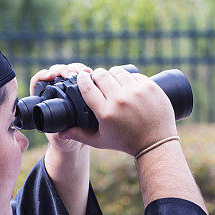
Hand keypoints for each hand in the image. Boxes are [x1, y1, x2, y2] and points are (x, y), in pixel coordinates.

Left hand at [30, 63, 92, 152]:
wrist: (80, 142)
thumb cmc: (66, 140)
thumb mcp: (61, 139)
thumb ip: (58, 137)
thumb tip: (59, 134)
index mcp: (44, 101)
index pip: (38, 81)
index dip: (43, 75)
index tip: (50, 76)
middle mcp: (55, 91)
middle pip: (56, 72)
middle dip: (63, 70)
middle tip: (71, 75)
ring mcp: (68, 88)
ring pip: (69, 70)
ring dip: (76, 68)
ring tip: (84, 73)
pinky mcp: (81, 87)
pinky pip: (82, 74)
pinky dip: (86, 72)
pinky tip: (91, 74)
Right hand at [61, 66, 177, 155]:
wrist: (155, 143)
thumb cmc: (126, 143)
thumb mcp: (100, 141)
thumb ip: (79, 135)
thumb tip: (59, 133)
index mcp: (105, 113)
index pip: (87, 87)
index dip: (82, 80)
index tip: (83, 78)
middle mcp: (120, 100)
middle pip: (101, 75)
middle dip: (97, 76)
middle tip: (99, 80)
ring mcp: (136, 92)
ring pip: (117, 72)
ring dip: (113, 75)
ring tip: (113, 81)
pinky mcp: (150, 87)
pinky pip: (134, 75)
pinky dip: (129, 78)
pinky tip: (128, 85)